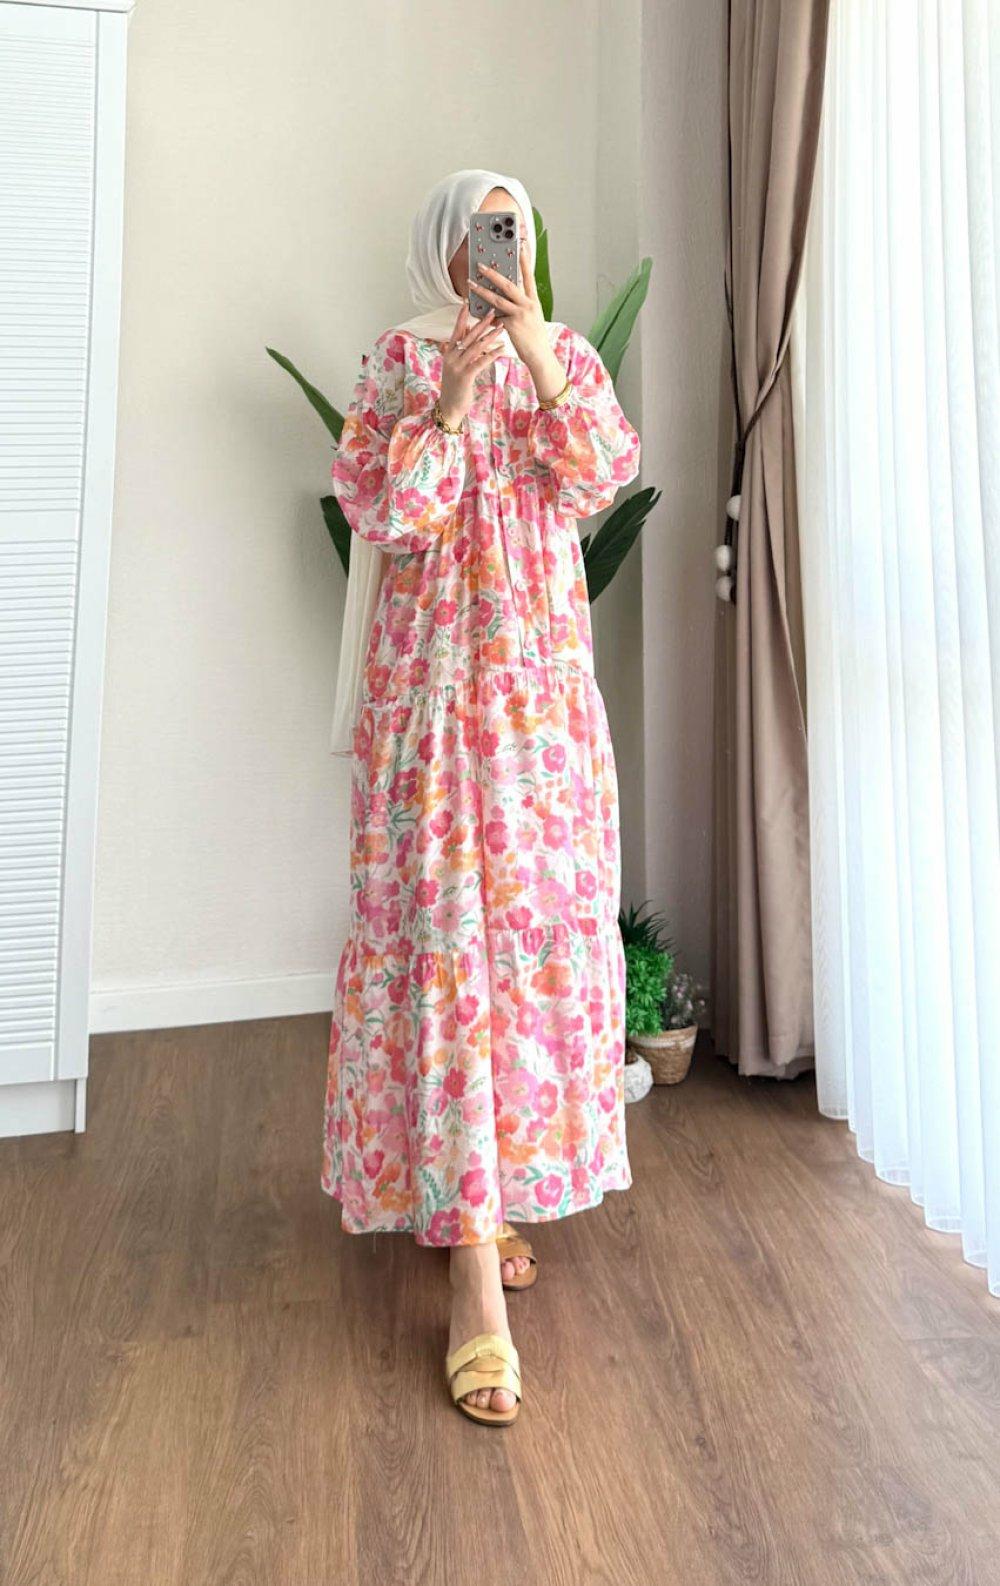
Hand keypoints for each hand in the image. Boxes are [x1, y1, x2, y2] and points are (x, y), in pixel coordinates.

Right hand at [437, 302, 506, 427]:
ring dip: (490, 336)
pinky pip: (480, 362)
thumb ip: (460, 351)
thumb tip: (468, 336)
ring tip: (502, 328)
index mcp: (449, 352)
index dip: (462, 317)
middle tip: (493, 311)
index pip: (456, 330)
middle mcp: (451, 357)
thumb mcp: (455, 367)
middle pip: (468, 336)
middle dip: (481, 323)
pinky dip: (492, 354)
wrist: (449, 407)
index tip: (468, 303)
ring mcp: (457, 366)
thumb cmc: (455, 387)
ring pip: (476, 347)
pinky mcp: (465, 376)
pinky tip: (502, 349)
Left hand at [467, 241, 566, 399]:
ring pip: (498, 298)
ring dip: (482, 290)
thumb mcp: (532, 318)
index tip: (521, 247)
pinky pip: (494, 317)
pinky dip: (484, 314)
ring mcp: (520, 314)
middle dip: (493, 273)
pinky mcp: (512, 325)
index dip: (525, 261)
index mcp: (534, 301)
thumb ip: (520, 306)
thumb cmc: (535, 338)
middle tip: (481, 264)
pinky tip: (474, 309)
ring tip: (471, 283)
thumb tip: (504, 301)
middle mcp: (528, 305)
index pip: (529, 276)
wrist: (539, 355)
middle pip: (509, 284)